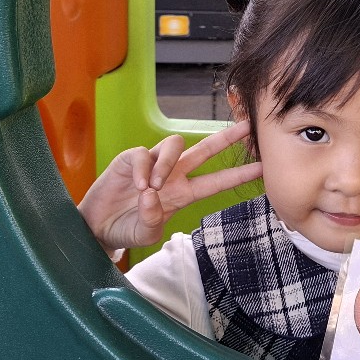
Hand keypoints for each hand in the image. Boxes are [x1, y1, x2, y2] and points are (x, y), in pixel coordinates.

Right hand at [78, 120, 261, 252]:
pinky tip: (138, 184)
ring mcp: (153, 164)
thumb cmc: (125, 229)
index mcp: (183, 194)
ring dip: (167, 163)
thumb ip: (152, 221)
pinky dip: (143, 168)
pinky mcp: (131, 158)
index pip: (217, 181)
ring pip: (174, 145)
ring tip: (153, 188)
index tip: (263, 168)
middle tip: (248, 126)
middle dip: (227, 137)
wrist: (96, 227)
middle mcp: (173, 175)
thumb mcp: (145, 233)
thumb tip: (152, 196)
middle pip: (205, 150)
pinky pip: (144, 154)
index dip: (239, 174)